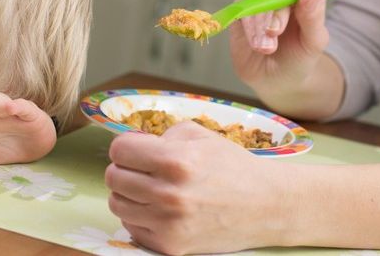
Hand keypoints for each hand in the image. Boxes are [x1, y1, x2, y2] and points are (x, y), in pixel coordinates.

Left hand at [105, 122, 289, 254]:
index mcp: (176, 161)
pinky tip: (158, 208)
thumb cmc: (232, 166)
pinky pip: (131, 226)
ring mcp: (168, 224)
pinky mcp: (170, 246)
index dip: (125, 147)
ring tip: (150, 188)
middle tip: (142, 168)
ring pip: (116, 203)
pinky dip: (139, 215)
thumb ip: (160, 135)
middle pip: (113, 177)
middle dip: (124, 168)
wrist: (267, 206)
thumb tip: (131, 144)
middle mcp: (170, 194)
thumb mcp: (198, 135)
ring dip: (128, 193)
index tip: (136, 149)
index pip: (119, 150)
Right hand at [229, 0, 331, 92]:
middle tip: (275, 32)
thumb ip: (314, 19)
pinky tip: (256, 43)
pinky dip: (249, 26)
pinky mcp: (242, 7)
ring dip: (261, 21)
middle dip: (277, 8)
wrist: (275, 80)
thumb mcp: (313, 43)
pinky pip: (242, 6)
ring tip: (266, 47)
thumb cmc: (299, 59)